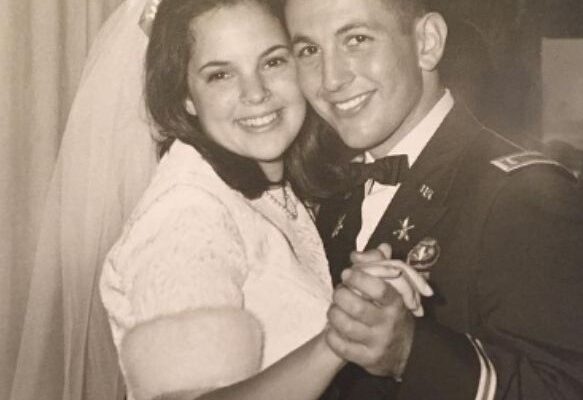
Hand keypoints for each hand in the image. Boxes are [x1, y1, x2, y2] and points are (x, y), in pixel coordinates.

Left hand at [325, 244, 425, 377]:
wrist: (405, 351)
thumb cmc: (391, 312)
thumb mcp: (392, 288)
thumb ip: (375, 266)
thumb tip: (356, 255)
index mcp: (396, 303)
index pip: (378, 288)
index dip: (358, 278)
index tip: (347, 274)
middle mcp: (388, 324)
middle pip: (356, 306)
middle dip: (340, 295)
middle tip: (338, 293)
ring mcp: (377, 343)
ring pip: (345, 325)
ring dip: (333, 314)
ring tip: (335, 310)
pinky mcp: (367, 359)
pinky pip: (340, 346)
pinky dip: (332, 335)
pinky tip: (334, 329)